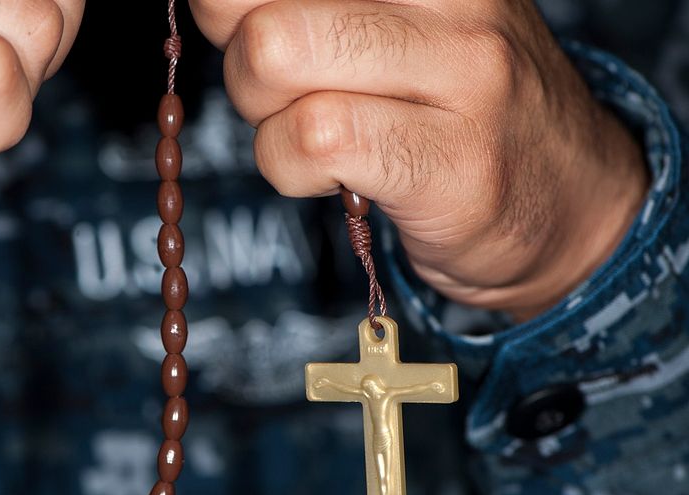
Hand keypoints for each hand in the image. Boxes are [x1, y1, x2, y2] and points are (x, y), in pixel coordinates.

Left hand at [189, 0, 648, 319]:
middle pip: (258, 7)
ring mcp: (461, 72)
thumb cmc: (453, 108)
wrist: (565, 200)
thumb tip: (205, 2)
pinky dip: (288, 168)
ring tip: (314, 137)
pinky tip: (331, 175)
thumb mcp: (392, 28)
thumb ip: (308, 8)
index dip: (232, 8)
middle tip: (281, 97)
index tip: (244, 32)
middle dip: (239, 64)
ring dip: (263, 121)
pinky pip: (309, 140)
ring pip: (271, 58)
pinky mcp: (451, 160)